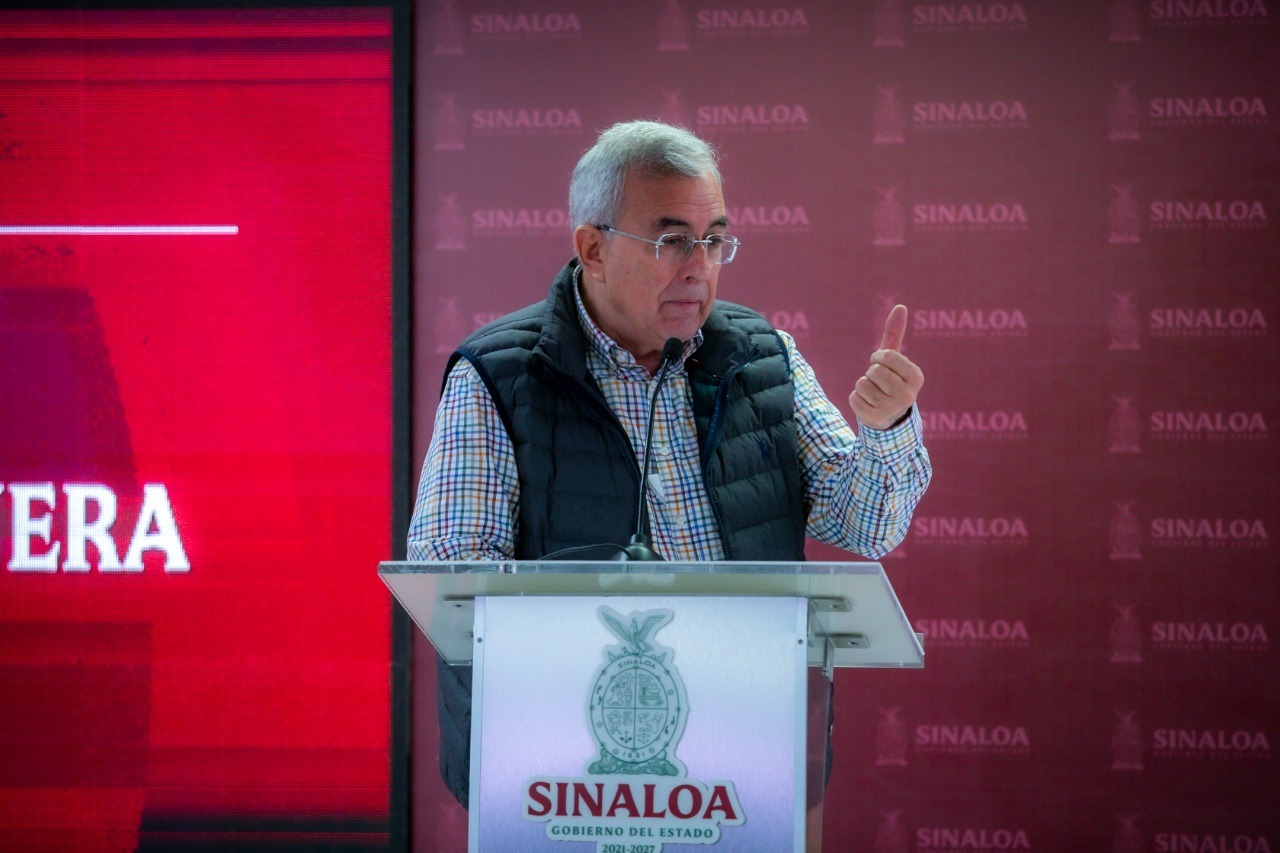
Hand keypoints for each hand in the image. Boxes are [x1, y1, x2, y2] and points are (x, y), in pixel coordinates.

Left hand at [849, 304, 923, 429]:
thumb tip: (900, 306)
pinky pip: (854, 398)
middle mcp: (909, 395)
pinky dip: (856, 399)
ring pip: (862, 384)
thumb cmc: (891, 380)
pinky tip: (869, 405)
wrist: (890, 416)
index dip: (879, 357)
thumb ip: (895, 333)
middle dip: (871, 373)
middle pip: (873, 371)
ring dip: (863, 387)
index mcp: (916, 377)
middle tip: (879, 383)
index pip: (886, 355)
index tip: (884, 366)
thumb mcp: (894, 358)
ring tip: (875, 394)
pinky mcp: (876, 420)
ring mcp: (893, 410)